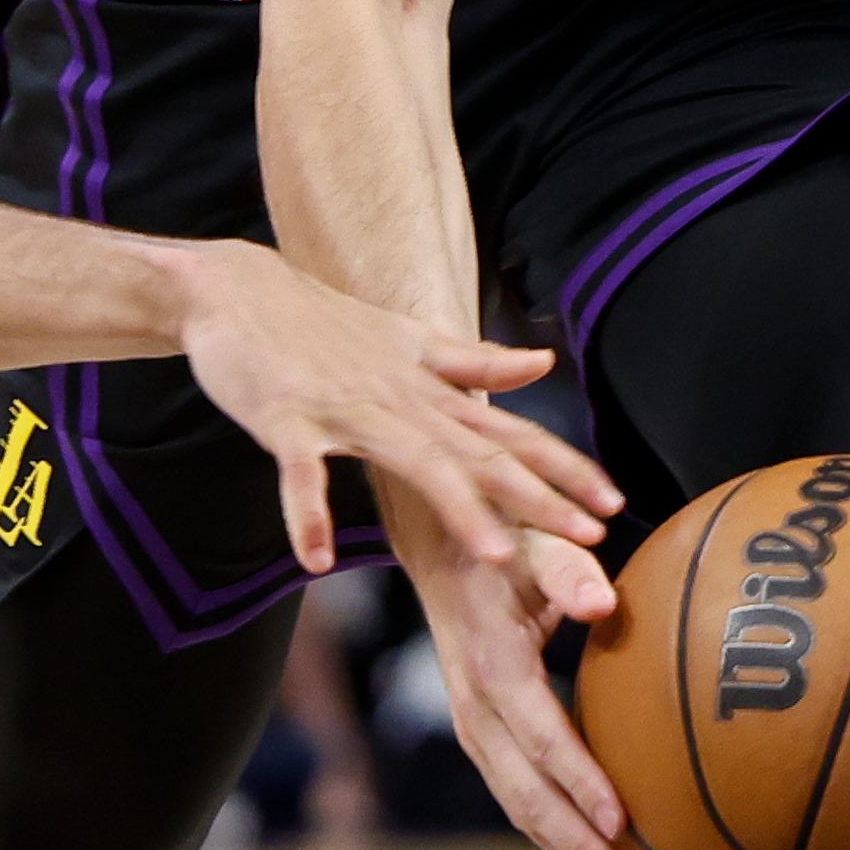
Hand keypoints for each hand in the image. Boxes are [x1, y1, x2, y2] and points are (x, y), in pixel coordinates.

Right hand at [167, 240, 619, 573]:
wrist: (237, 290)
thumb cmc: (323, 325)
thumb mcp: (407, 340)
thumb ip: (473, 362)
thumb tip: (542, 366)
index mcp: (429, 387)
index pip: (510, 432)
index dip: (564, 467)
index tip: (613, 504)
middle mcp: (400, 398)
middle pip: (479, 454)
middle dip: (536, 497)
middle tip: (589, 537)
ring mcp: (344, 408)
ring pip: (412, 461)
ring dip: (456, 508)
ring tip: (495, 555)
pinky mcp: (287, 420)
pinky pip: (301, 474)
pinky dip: (308, 515)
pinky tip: (318, 559)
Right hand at [391, 505, 634, 849]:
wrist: (440, 545)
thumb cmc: (504, 539)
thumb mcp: (531, 538)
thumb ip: (566, 566)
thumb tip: (603, 602)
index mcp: (492, 663)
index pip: (540, 733)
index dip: (580, 779)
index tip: (622, 820)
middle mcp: (475, 706)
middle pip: (526, 793)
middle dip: (577, 847)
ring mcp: (474, 727)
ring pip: (520, 807)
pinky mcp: (483, 737)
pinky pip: (519, 796)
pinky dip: (556, 835)